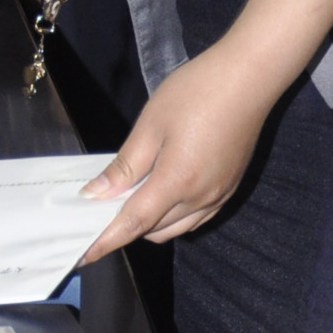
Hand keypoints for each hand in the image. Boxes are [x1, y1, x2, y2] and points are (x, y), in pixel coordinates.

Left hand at [77, 40, 285, 259]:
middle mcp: (201, 198)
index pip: (133, 223)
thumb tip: (96, 195)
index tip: (82, 255)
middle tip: (101, 209)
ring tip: (129, 198)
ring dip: (150, 223)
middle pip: (153, 230)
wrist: (249, 77)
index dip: (106, 241)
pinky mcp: (229, 188)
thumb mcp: (151, 125)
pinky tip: (161, 194)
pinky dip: (173, 216)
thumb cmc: (196, 92)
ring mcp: (219, 195)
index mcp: (177, 181)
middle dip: (125, 226)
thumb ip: (124, 166)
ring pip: (176, 228)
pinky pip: (195, 218)